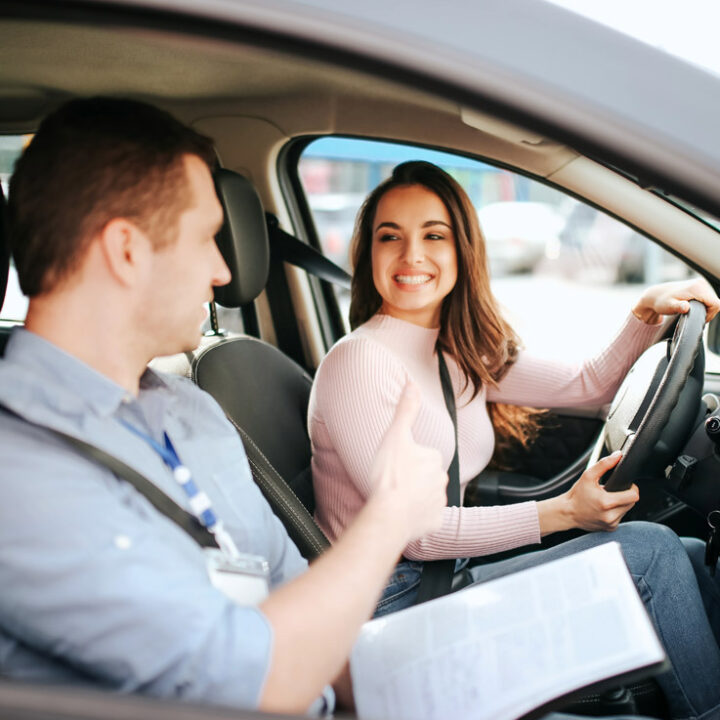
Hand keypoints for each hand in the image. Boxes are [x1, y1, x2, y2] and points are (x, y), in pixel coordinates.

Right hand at [367, 381, 447, 541]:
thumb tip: (412, 384)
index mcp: (434, 459)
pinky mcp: (435, 523)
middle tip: (394, 483)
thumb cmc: (389, 476)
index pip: (424, 455)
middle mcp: (441, 480)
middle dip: (413, 479)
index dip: (408, 460)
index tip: (395, 466)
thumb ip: (405, 410)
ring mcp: (439, 503)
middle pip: (427, 476)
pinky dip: (417, 517)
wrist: (388, 516)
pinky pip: (427, 518)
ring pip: (427, 497)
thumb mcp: (395, 436)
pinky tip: (403, 515)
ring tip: (396, 500)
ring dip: (415, 497)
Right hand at [565, 451, 638, 531]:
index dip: (632, 488)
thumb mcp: (588, 476)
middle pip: (631, 503)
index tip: (625, 486)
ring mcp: (611, 524)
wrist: (567, 512)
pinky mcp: (610, 528)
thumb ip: (604, 464)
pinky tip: (604, 509)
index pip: (634, 496)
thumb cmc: (577, 495)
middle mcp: (610, 516)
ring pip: (626, 510)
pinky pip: (620, 517)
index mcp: (606, 503)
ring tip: (606, 500)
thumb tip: (617, 456)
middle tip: (611, 492)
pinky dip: (615, 512)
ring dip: (620, 504)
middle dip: (624, 495)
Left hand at [632, 277, 719, 324]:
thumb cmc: (661, 302)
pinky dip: (703, 306)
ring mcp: (701, 284)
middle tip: (693, 317)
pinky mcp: (699, 287)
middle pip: (715, 303)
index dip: (710, 314)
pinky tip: (693, 309)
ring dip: (705, 309)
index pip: (716, 304)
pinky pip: (708, 299)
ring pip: (712, 301)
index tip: (699, 319)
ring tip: (692, 313)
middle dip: (707, 313)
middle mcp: (701, 284)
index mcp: (697, 288)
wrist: (656, 295)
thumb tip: (685, 307)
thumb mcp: (668, 306)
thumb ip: (678, 307)